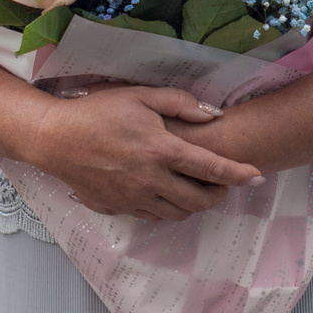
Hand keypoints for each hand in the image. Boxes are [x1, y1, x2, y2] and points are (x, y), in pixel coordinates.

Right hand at [28, 87, 261, 220]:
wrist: (54, 139)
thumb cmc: (97, 112)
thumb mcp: (140, 96)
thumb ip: (179, 103)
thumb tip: (212, 113)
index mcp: (161, 150)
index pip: (211, 168)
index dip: (239, 175)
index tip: (257, 177)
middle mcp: (151, 179)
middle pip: (200, 200)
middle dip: (220, 194)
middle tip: (223, 183)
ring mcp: (134, 198)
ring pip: (179, 213)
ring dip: (195, 203)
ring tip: (197, 188)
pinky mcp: (119, 208)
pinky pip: (155, 215)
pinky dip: (169, 207)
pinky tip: (166, 191)